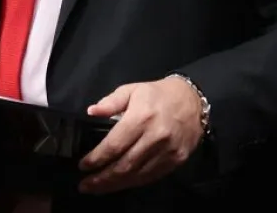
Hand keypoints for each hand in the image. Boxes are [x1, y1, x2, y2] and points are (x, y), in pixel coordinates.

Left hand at [78, 76, 204, 193]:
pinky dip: (133, 182)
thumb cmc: (158, 94)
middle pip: (124, 165)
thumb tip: (91, 111)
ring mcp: (167, 151)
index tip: (83, 165)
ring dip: (115, 184)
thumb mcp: (132, 90)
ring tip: (98, 188)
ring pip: (137, 175)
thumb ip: (111, 102)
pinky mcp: (176, 160)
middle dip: (102, 178)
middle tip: (84, 185)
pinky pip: (151, 176)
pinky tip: (120, 183)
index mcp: (141, 117)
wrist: (193, 100)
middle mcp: (155, 137)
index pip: (114, 145)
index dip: (96, 158)